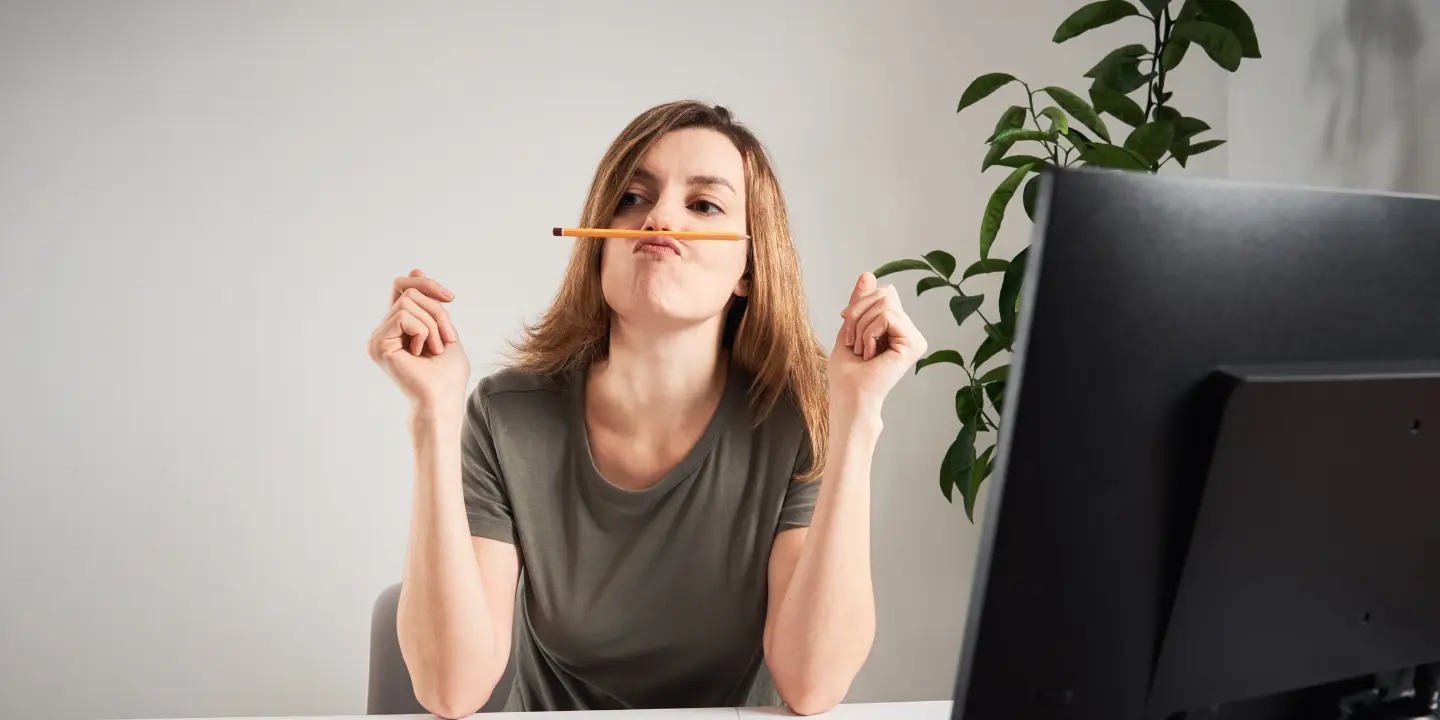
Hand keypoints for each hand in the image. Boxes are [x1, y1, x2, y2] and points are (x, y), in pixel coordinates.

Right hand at [367, 269, 469, 414]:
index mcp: (399, 327)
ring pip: (409, 302)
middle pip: (410, 291)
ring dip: (433, 324)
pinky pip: (403, 316)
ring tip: (435, 348)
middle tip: (448, 338)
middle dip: (437, 310)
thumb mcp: (444, 330)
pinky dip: (423, 331)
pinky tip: (421, 352)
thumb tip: (414, 269)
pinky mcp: (378, 344)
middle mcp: (384, 330)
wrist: (443, 400)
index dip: (425, 283)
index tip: (449, 298)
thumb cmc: (447, 374)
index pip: (402, 288)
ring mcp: (378, 337)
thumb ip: (431, 305)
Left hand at [830, 272, 927, 418]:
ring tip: (863, 351)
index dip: (860, 304)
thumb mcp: (850, 327)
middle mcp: (910, 332)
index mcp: (898, 328)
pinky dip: (869, 332)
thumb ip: (861, 301)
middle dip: (859, 313)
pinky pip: (887, 316)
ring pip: (885, 303)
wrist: (849, 397)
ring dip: (862, 326)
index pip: (883, 292)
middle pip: (886, 293)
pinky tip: (870, 354)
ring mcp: (915, 338)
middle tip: (855, 343)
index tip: (848, 327)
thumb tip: (868, 273)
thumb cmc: (847, 373)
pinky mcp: (914, 344)